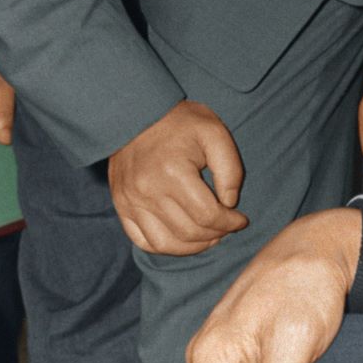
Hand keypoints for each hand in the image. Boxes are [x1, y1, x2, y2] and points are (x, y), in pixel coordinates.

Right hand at [108, 100, 247, 254]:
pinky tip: (182, 238)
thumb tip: (229, 204)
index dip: (230, 223)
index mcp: (173, 171)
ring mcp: (131, 201)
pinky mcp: (122, 206)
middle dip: (216, 235)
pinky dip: (165, 247)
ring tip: (208, 237)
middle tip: (226, 226)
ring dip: (193, 247)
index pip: (207, 215)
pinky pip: (143, 241)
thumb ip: (230, 169)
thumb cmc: (179, 122)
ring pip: (166, 244)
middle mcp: (148, 190)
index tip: (240, 219)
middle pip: (189, 232)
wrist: (134, 114)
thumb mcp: (214, 133)